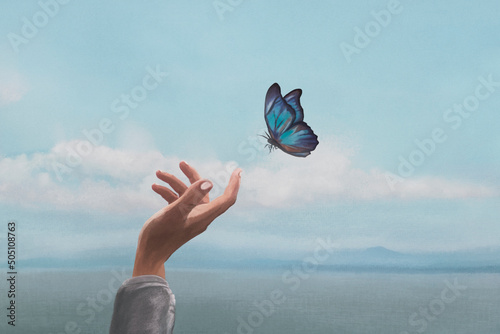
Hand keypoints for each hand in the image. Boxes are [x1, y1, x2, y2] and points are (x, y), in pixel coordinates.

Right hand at [132, 161, 241, 277]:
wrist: (148, 254)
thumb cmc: (160, 235)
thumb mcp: (174, 212)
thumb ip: (190, 197)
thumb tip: (209, 182)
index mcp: (204, 215)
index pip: (227, 198)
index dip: (234, 184)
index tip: (238, 171)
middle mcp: (200, 216)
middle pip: (203, 190)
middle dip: (191, 175)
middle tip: (182, 163)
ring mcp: (189, 217)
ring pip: (186, 193)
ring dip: (173, 182)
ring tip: (158, 173)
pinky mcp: (179, 218)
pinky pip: (178, 200)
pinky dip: (168, 192)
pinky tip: (155, 187)